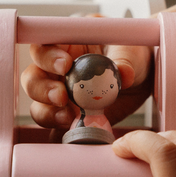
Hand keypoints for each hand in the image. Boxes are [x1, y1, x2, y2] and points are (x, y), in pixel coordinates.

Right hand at [21, 18, 152, 128]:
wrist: (142, 80)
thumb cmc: (132, 56)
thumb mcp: (132, 52)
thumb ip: (126, 60)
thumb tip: (124, 73)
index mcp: (67, 45)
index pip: (43, 46)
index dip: (46, 56)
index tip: (65, 66)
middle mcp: (56, 71)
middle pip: (32, 77)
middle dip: (42, 88)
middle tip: (62, 96)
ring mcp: (60, 95)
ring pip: (38, 104)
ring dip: (47, 112)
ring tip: (68, 117)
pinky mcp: (69, 116)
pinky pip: (55, 126)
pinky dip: (59, 130)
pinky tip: (72, 131)